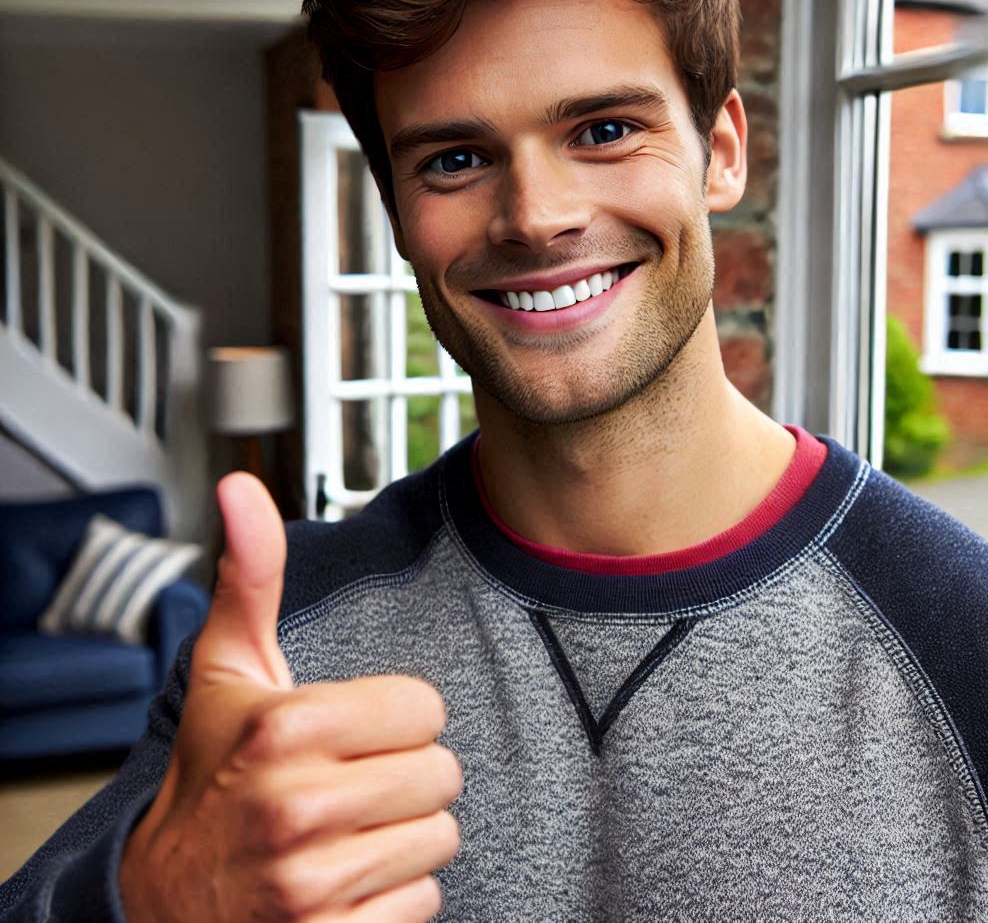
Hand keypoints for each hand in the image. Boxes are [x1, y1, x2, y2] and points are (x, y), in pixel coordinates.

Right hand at [120, 472, 460, 922]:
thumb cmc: (214, 772)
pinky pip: (425, 901)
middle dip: (405, 774)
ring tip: (346, 830)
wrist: (166, 900)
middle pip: (441, 773)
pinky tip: (345, 879)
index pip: (427, 709)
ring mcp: (313, 885)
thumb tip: (240, 486)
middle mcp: (298, 809)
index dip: (395, 717)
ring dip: (403, 833)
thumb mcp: (228, 669)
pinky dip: (394, 894)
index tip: (353, 730)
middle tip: (351, 781)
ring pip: (440, 838)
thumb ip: (250, 575)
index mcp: (287, 729)